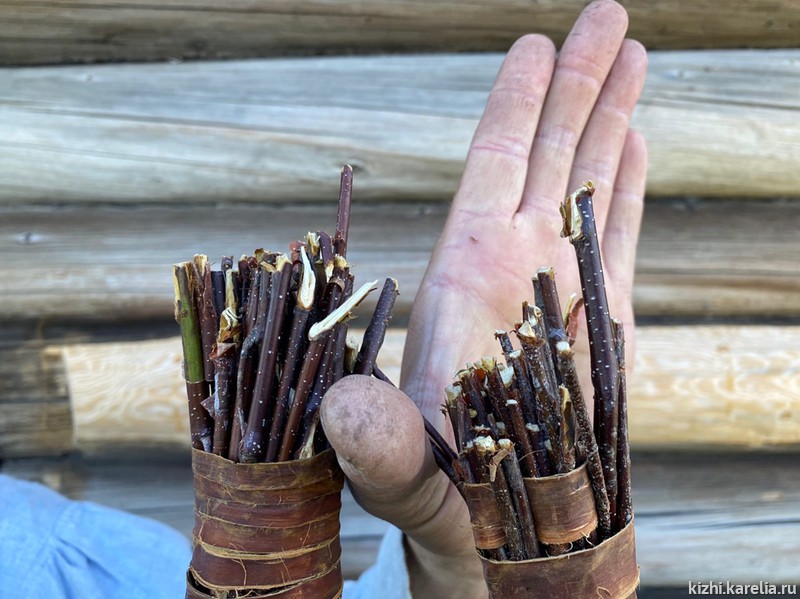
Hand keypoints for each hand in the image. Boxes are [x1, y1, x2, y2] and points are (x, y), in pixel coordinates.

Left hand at [322, 2, 647, 596]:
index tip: (533, 45)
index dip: (513, 107)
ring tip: (635, 55)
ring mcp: (560, 289)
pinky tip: (637, 142)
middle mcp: (514, 271)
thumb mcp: (406, 479)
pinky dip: (626, 186)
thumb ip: (380, 446)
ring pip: (589, 182)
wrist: (509, 540)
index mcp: (467, 285)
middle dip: (578, 83)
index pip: (491, 171)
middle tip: (609, 14)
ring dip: (611, 118)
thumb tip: (343, 408)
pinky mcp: (602, 320)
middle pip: (548, 154)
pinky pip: (614, 235)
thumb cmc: (451, 511)